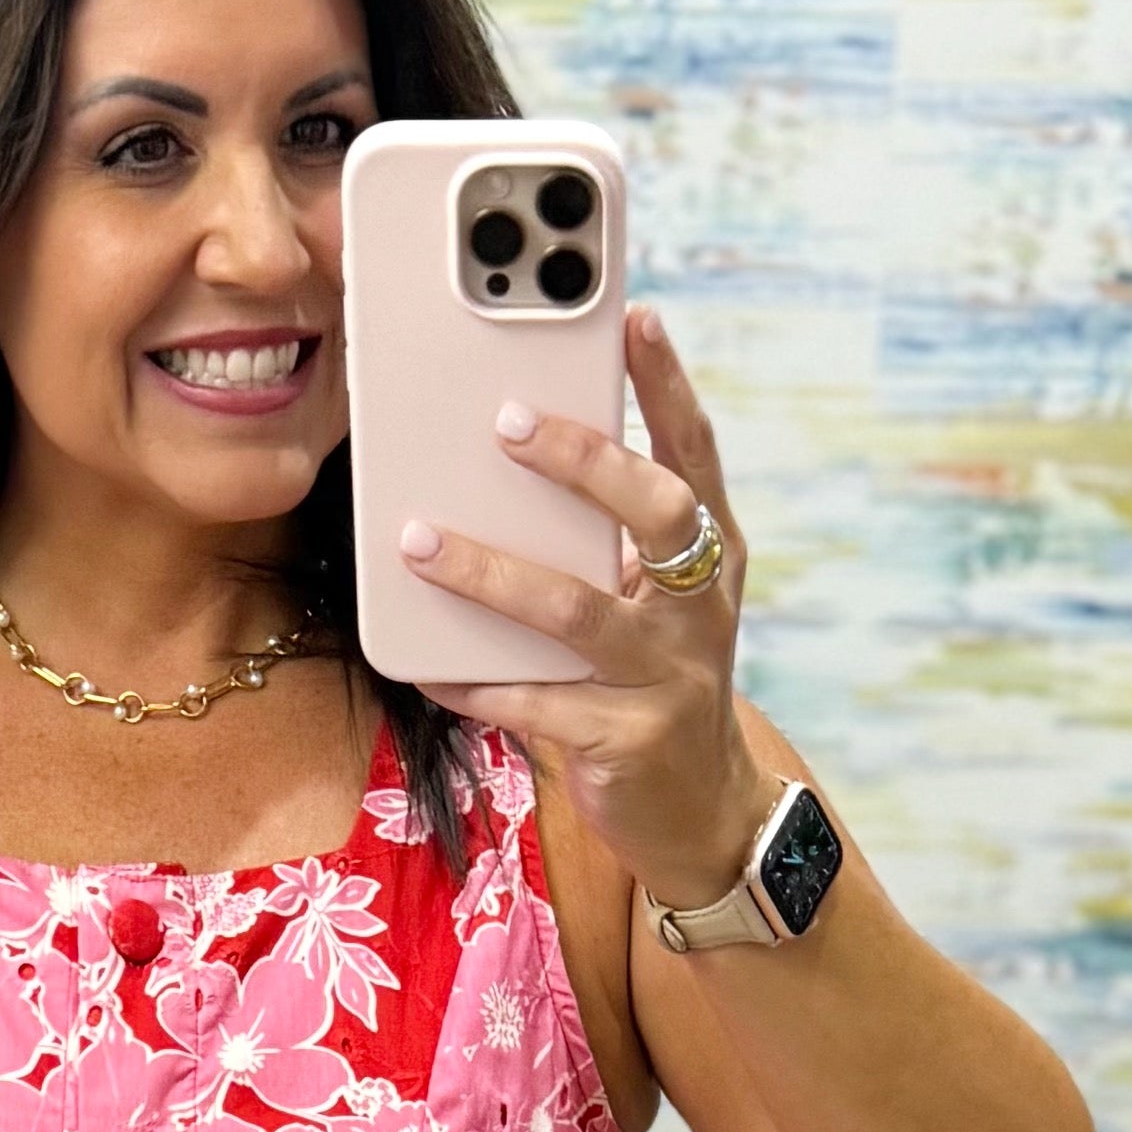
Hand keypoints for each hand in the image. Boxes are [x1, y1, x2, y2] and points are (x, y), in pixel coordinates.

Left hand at [402, 303, 799, 906]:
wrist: (697, 816)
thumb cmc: (653, 686)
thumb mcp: (650, 607)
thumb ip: (602, 544)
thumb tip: (499, 469)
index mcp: (711, 560)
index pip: (696, 454)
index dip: (669, 385)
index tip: (635, 316)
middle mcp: (698, 610)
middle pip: (658, 514)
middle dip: (586, 461)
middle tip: (509, 419)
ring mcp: (666, 677)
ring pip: (577, 612)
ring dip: (492, 573)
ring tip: (420, 541)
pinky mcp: (623, 742)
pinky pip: (534, 705)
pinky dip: (472, 681)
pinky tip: (422, 663)